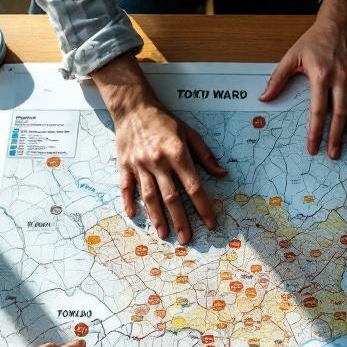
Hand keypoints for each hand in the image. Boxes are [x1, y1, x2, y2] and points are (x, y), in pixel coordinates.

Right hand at [92, 55, 227, 243]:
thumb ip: (205, 155)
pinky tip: (133, 216)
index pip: (193, 187)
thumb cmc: (164, 121)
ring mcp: (140, 165)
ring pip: (149, 197)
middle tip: (186, 238)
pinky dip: (129, 202)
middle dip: (180, 220)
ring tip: (164, 234)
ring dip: (157, 217)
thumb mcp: (189, 133)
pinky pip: (126, 187)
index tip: (210, 223)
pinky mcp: (124, 165)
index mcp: (178, 154)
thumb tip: (221, 173)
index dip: (203, 207)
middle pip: (171, 197)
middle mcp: (159, 162)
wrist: (133, 107)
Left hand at [260, 0, 346, 158]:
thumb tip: (264, 98)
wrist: (340, 20)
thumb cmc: (315, 39)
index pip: (318, 110)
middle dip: (336, 137)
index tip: (312, 148)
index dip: (315, 131)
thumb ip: (278, 78)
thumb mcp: (292, 56)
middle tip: (334, 155)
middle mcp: (341, 78)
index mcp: (321, 76)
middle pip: (340, 114)